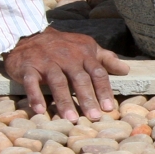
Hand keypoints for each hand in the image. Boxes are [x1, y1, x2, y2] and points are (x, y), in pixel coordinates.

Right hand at [3, 29, 129, 120]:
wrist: (29, 34)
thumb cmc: (63, 46)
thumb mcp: (86, 47)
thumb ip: (105, 59)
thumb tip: (126, 70)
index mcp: (83, 54)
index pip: (97, 73)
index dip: (104, 90)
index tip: (109, 108)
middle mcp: (67, 58)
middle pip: (80, 79)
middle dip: (87, 99)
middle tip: (94, 117)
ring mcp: (47, 62)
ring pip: (58, 82)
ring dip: (64, 101)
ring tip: (70, 119)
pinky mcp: (29, 67)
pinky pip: (31, 82)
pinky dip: (35, 96)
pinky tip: (40, 111)